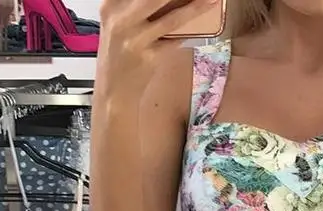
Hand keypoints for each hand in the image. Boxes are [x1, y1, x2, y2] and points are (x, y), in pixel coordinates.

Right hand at [98, 0, 218, 91]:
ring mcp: (135, 39)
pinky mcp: (149, 58)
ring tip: (211, 0)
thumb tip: (174, 1)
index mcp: (111, 5)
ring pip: (172, 19)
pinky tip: (203, 25)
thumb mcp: (121, 23)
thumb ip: (138, 7)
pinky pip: (175, 41)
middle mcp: (120, 19)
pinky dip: (189, 33)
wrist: (113, 91)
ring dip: (195, 8)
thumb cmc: (119, 54)